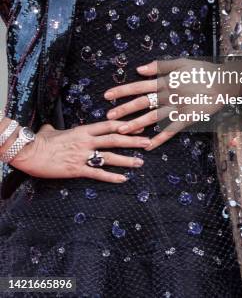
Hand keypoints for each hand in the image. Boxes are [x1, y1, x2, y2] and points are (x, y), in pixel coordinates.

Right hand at [10, 121, 150, 182]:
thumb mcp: (50, 130)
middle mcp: (86, 141)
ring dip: (127, 159)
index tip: (138, 126)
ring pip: (110, 156)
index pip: (109, 125)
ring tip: (141, 162)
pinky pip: (98, 173)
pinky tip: (123, 179)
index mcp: (83, 130)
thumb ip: (55, 129)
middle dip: (133, 140)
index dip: (125, 125)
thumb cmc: (38, 141)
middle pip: (115, 139)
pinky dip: (111, 177)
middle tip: (149, 142)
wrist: (28, 152)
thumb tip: (50, 128)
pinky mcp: (77, 169)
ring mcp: (83, 155)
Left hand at [104, 58, 223, 149]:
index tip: (107, 95)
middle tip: (108, 117)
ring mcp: (178, 107)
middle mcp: (169, 94)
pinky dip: (160, 138)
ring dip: (137, 124)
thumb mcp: (182, 62)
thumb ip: (160, 66)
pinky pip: (171, 129)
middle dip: (124, 109)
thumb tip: (139, 70)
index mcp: (166, 80)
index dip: (123, 90)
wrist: (224, 82)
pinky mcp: (188, 118)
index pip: (140, 86)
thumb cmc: (202, 70)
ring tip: (122, 131)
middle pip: (143, 102)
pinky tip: (149, 146)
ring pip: (154, 117)